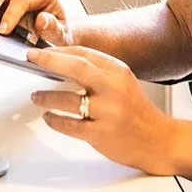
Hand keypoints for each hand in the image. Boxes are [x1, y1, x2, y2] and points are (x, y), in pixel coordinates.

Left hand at [28, 46, 177, 174]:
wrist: (159, 141)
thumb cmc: (137, 112)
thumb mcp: (123, 83)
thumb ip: (98, 73)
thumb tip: (62, 63)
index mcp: (119, 72)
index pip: (84, 53)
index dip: (58, 51)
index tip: (41, 52)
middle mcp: (114, 88)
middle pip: (76, 67)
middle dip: (48, 60)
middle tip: (32, 59)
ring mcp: (108, 112)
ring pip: (67, 99)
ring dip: (45, 97)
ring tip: (36, 96)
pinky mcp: (101, 134)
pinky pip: (69, 125)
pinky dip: (54, 120)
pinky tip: (49, 117)